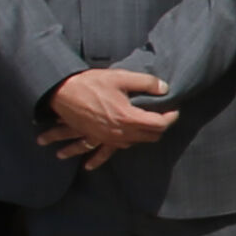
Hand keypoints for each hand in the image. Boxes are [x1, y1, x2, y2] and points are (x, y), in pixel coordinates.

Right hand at [39, 68, 178, 164]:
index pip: (160, 124)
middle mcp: (120, 133)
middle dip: (160, 126)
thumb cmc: (91, 83)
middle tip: (162, 115)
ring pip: (133, 144)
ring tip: (147, 126)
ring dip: (143, 136)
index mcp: (128, 118)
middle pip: (150, 136)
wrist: (61, 92)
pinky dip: (108, 153)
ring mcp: (107, 138)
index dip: (170, 116)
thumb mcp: (121, 77)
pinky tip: (103, 157)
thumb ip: (146, 83)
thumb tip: (165, 88)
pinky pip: (103, 151)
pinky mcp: (95, 138)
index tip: (174, 109)